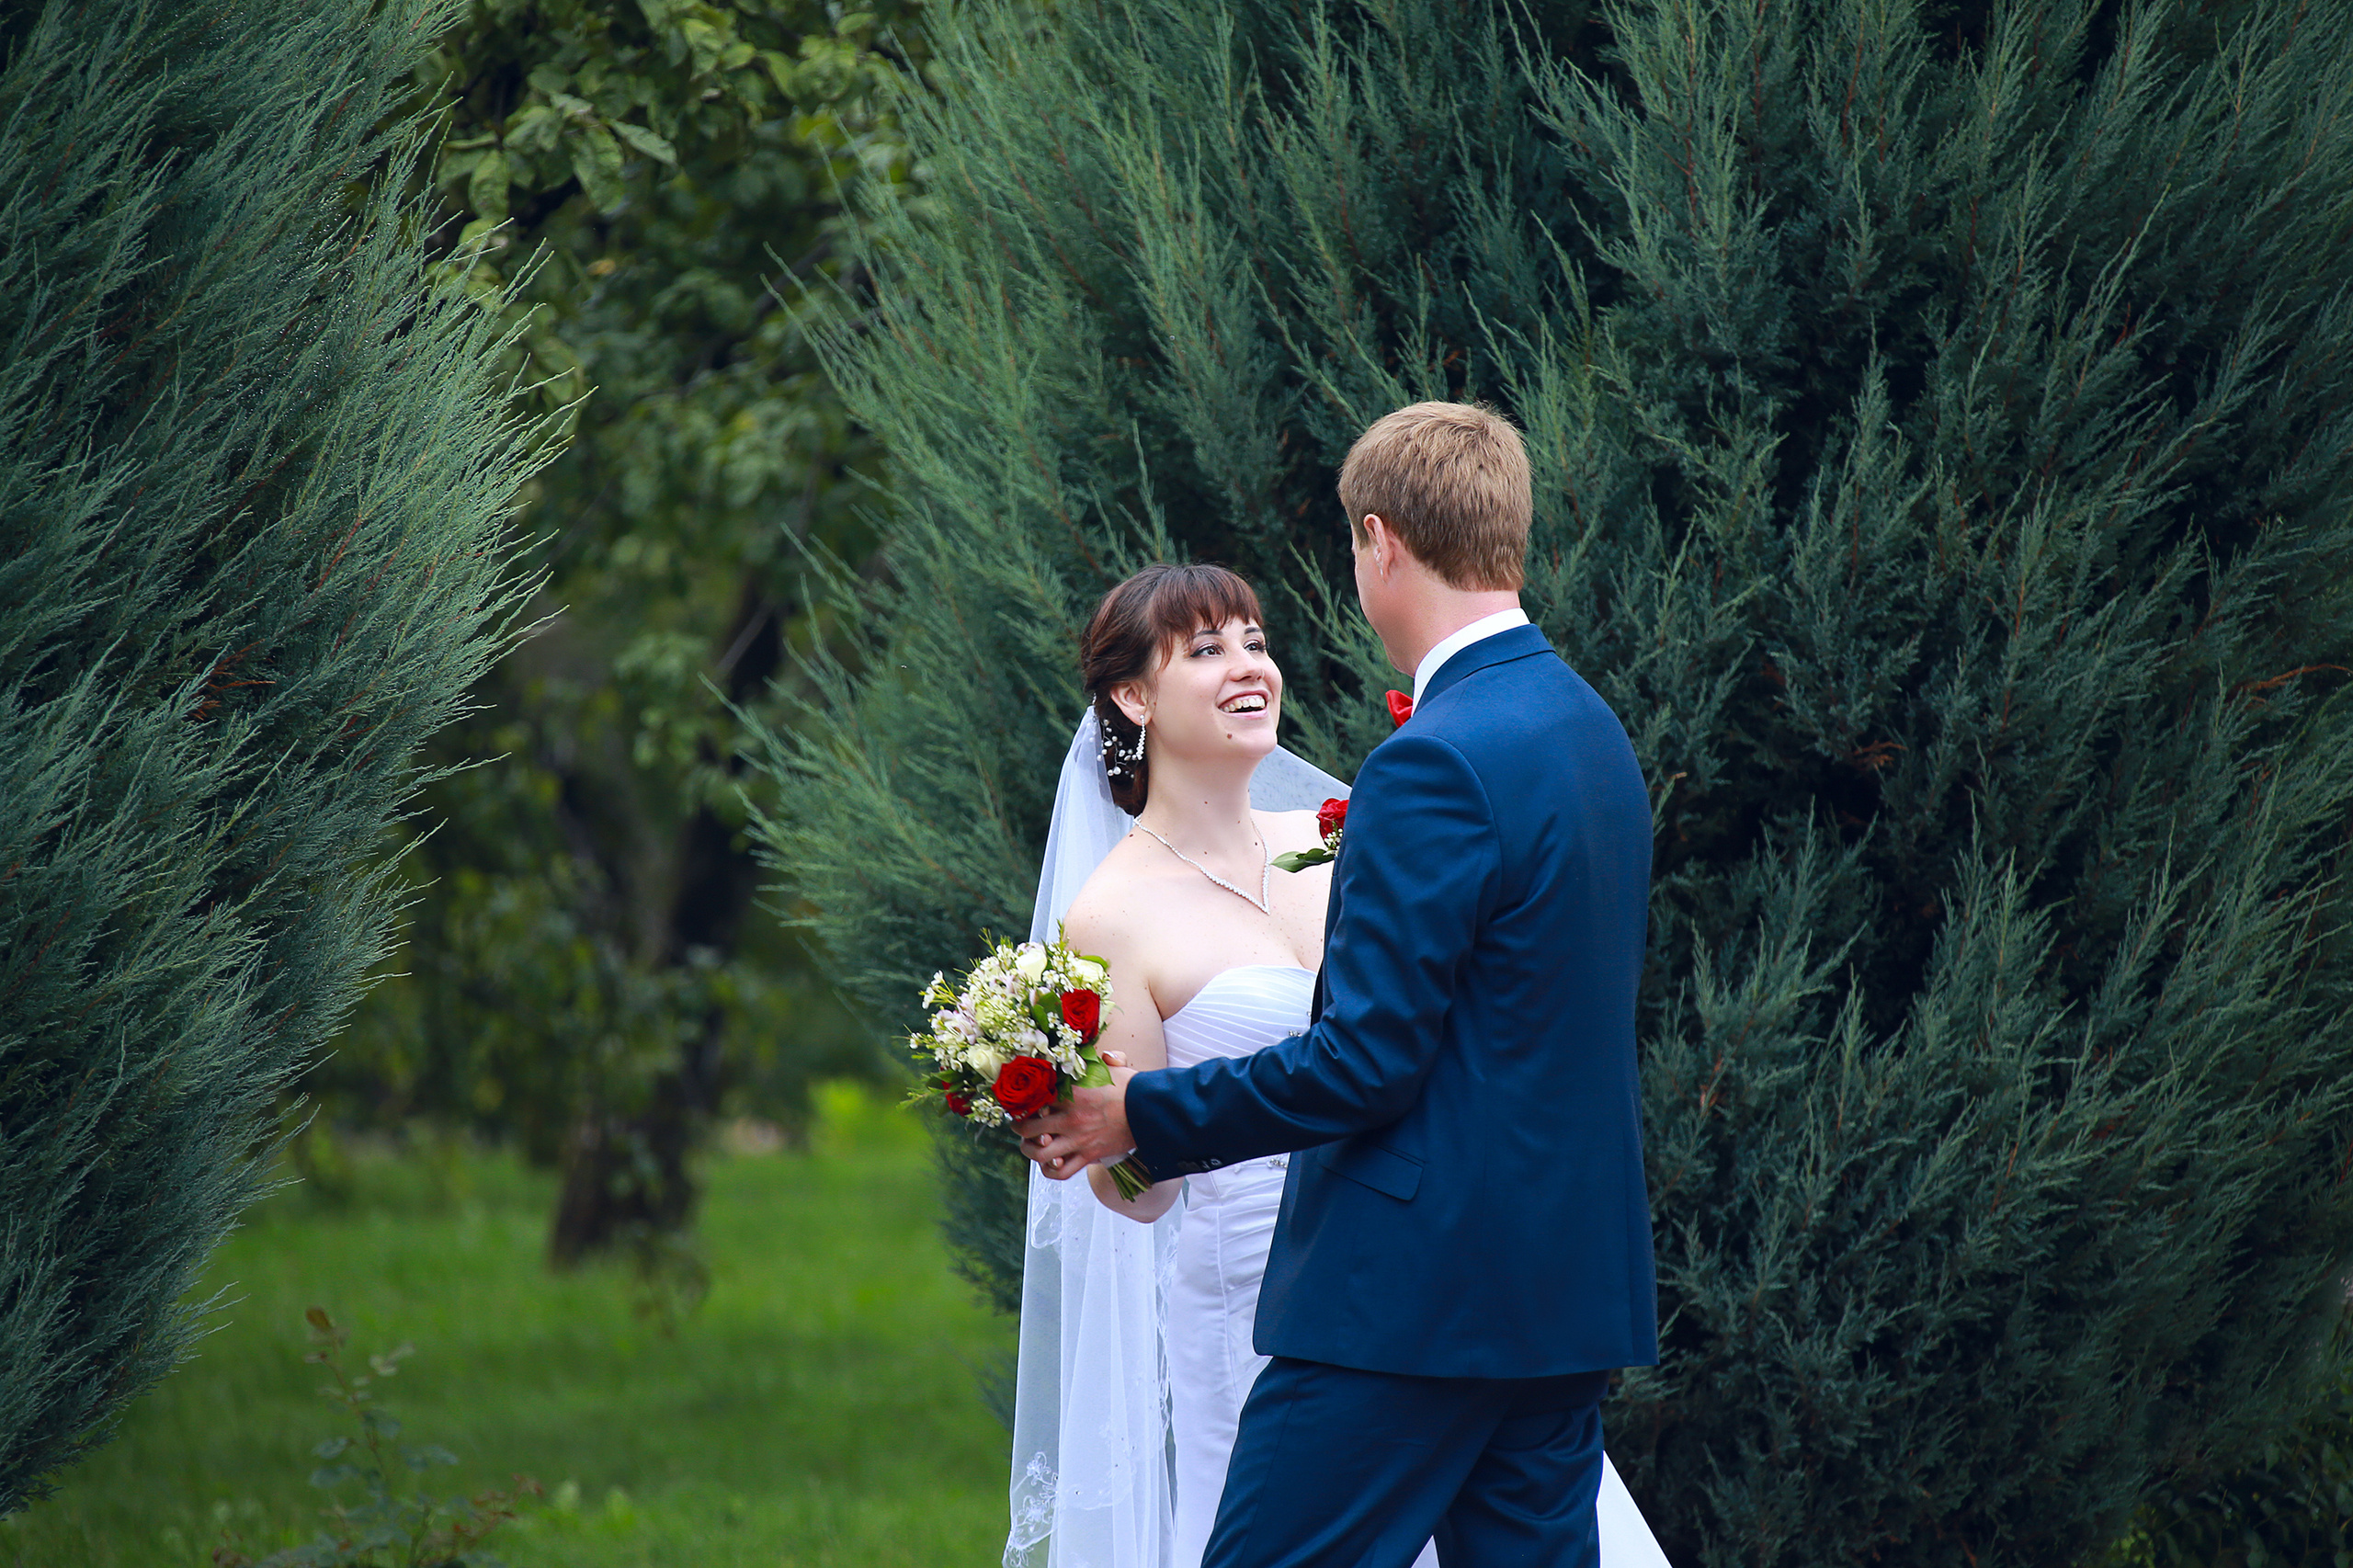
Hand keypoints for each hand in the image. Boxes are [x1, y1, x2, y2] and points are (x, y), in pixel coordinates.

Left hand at [1020, 1051, 1137, 1178]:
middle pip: (1028, 1128)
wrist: (1151, 1112)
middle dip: (1019, 1127)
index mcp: (1071, 1094)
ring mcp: (1078, 1140)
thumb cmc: (1131, 1088)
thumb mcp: (1111, 1068)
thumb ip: (1098, 1060)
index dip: (1022, 1102)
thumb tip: (1101, 1054)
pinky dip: (1051, 1171)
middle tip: (1019, 1124)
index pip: (1033, 1099)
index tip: (1022, 1101)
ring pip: (1039, 1153)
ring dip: (1029, 1150)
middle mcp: (1070, 1118)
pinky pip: (1061, 1172)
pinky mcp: (1088, 1156)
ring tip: (1030, 1145)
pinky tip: (1050, 1163)